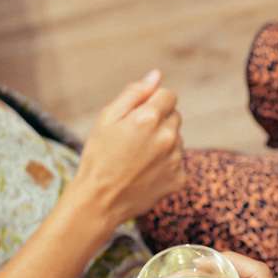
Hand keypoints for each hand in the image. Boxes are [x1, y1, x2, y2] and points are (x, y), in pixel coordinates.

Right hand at [73, 70, 186, 226]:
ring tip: (137, 158)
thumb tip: (156, 75)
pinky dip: (166, 165)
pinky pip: (178, 162)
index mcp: (149, 118)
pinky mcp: (179, 179)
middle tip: (133, 139)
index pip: (168, 95)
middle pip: (174, 116)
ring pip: (177, 140)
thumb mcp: (107, 118)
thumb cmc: (98, 156)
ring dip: (163, 143)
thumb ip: (134, 93)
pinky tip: (145, 173)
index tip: (136, 118)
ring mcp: (176, 160)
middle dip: (158, 122)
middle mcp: (168, 137)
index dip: (152, 103)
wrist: (99, 201)